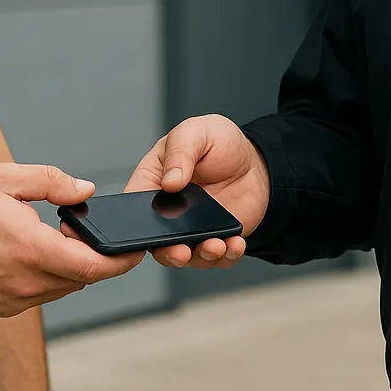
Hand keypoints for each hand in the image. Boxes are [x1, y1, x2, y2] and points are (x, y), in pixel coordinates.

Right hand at [0, 162, 142, 317]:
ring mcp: (12, 300)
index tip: (135, 251)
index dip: (120, 260)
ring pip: (61, 289)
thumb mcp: (4, 178)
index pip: (92, 266)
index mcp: (30, 249)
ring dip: (68, 269)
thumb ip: (52, 182)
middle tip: (87, 235)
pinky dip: (45, 278)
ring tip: (53, 240)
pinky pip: (38, 296)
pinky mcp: (0, 308)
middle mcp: (24, 282)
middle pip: (80, 279)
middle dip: (93, 259)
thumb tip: (86, 192)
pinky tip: (30, 255)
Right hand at [116, 114, 270, 269]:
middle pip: (156, 240)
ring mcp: (191, 229)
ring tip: (214, 245)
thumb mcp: (196, 132)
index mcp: (153, 182)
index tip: (146, 232)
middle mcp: (168, 211)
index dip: (134, 223)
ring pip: (187, 255)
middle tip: (180, 251)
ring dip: (199, 256)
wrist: (255, 163)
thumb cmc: (220, 143)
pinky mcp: (216, 240)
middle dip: (167, 251)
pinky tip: (234, 244)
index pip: (135, 206)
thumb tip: (169, 181)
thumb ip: (181, 152)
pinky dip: (226, 256)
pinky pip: (218, 258)